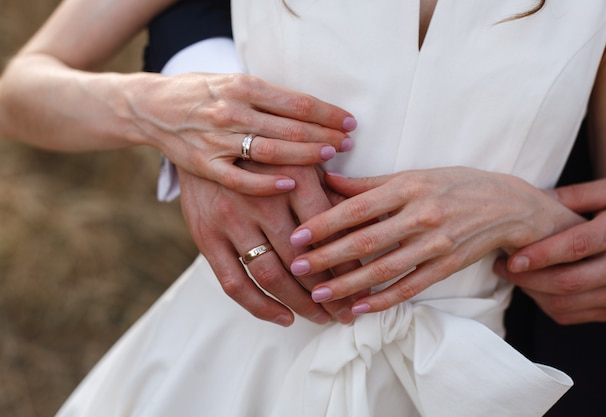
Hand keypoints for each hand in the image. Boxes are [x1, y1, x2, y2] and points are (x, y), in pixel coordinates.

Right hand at [131, 72, 355, 194]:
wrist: (152, 107)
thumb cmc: (202, 94)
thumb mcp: (234, 83)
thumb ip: (269, 99)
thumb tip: (313, 113)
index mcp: (243, 87)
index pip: (297, 103)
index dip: (328, 113)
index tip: (350, 122)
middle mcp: (232, 111)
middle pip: (290, 127)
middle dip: (325, 135)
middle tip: (349, 143)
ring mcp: (217, 140)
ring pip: (270, 151)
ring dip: (305, 155)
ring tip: (330, 156)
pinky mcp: (204, 166)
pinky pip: (240, 178)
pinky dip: (266, 182)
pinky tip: (290, 184)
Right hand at [177, 164, 360, 325]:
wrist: (208, 139)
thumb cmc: (270, 154)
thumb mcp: (304, 160)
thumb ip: (333, 192)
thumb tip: (372, 226)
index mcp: (293, 176)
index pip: (328, 233)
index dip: (348, 266)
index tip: (364, 288)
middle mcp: (262, 199)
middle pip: (302, 260)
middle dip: (329, 292)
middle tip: (347, 313)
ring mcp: (231, 219)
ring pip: (270, 275)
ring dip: (300, 304)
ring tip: (322, 318)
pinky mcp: (206, 235)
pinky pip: (233, 282)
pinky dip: (260, 306)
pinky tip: (284, 318)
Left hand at [288, 168, 582, 313]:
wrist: (506, 204)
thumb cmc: (453, 184)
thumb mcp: (413, 175)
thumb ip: (369, 183)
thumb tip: (327, 178)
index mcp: (408, 187)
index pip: (358, 208)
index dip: (326, 223)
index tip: (298, 235)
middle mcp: (422, 215)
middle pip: (367, 241)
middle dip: (329, 256)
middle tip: (297, 267)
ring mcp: (436, 243)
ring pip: (386, 269)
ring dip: (350, 284)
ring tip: (320, 293)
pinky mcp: (447, 266)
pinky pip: (412, 286)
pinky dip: (385, 299)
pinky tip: (360, 307)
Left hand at [494, 178, 605, 323]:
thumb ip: (577, 195)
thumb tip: (538, 199)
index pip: (576, 247)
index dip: (541, 255)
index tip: (512, 257)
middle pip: (566, 282)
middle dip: (526, 278)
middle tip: (501, 266)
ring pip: (565, 304)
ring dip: (532, 293)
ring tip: (515, 276)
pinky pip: (572, 315)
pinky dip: (545, 305)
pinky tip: (535, 288)